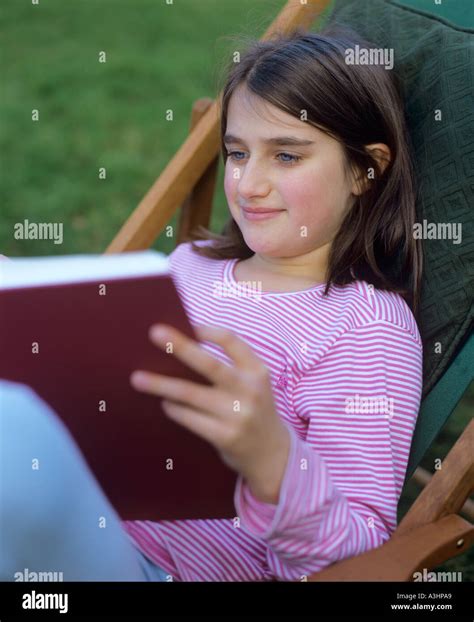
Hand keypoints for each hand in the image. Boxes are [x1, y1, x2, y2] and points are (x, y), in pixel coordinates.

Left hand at [130, 323, 290, 502]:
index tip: (188, 325)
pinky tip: (164, 403)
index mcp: (258, 371)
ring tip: (137, 378)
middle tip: (154, 332)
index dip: (208, 331)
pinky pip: (190, 418)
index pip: (232, 341)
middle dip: (180, 347)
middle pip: (209, 364)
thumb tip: (184, 347)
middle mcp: (249, 391)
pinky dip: (174, 409)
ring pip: (191, 394)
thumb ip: (231, 367)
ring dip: (161, 385)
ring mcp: (237, 415)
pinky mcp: (225, 436)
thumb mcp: (254, 384)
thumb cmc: (253, 410)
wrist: (272, 454)